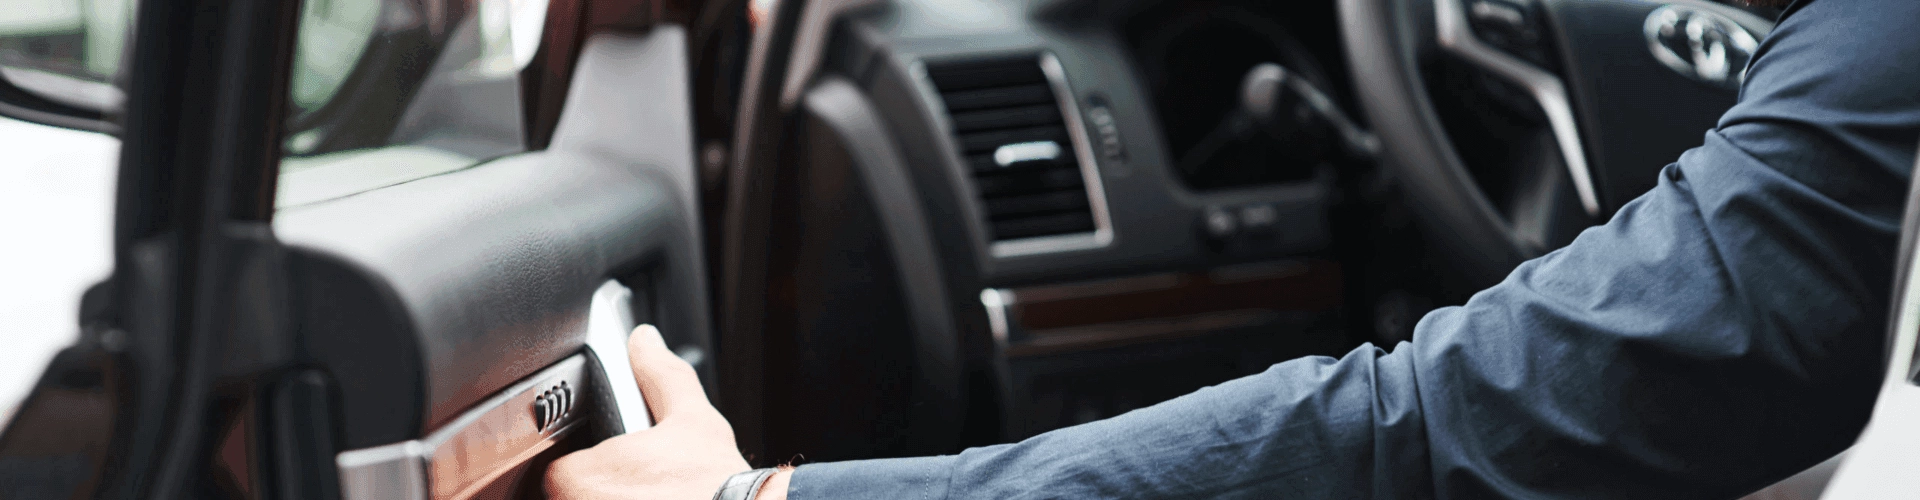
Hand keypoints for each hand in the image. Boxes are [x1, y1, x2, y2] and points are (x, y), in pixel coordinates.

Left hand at [546, 325, 788, 498]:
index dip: (591, 469)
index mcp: (578, 478)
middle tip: (643, 489)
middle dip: (602, 494)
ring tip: (655, 498)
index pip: (560, 472)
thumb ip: (660, 376)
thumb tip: (645, 342)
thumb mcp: (691, 419)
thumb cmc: (717, 486)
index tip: (618, 471)